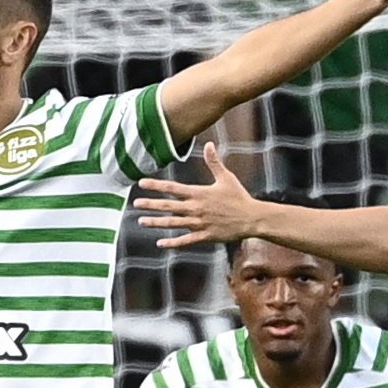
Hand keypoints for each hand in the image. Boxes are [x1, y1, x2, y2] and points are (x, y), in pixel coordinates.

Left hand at [136, 141, 269, 249]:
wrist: (252, 218)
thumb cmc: (239, 197)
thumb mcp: (226, 178)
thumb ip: (214, 162)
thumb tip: (209, 145)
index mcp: (199, 193)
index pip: (173, 188)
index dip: (156, 185)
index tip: (141, 183)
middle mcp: (196, 208)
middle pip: (169, 206)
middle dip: (151, 204)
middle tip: (136, 203)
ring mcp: (199, 223)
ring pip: (173, 223)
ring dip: (156, 222)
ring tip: (141, 221)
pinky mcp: (205, 236)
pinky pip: (185, 240)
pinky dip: (173, 242)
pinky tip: (160, 243)